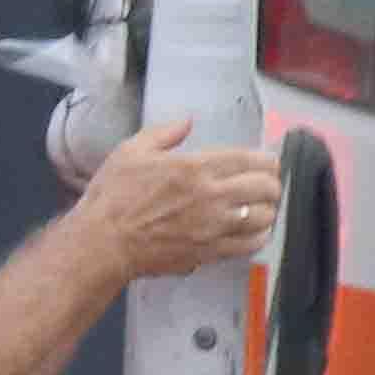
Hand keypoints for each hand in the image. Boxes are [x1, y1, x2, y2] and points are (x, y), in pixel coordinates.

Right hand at [67, 120, 292, 283]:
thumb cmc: (113, 197)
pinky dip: (258, 236)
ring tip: (259, 207)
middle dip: (270, 183)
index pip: (251, 160)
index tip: (266, 161)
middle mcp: (212, 197)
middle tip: (264, 183)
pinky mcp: (211, 252)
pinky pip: (250, 245)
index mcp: (195, 167)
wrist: (104, 242)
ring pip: (264, 217)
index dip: (266, 159)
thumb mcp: (131, 152)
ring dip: (266, 209)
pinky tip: (251, 231)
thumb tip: (186, 122)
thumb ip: (163, 134)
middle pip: (266, 188)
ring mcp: (214, 227)